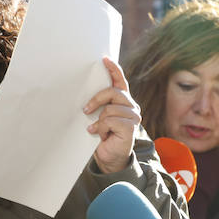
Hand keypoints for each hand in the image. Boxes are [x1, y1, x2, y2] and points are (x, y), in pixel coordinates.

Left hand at [85, 57, 141, 173]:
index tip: (104, 59)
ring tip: (98, 131)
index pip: (120, 81)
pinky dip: (102, 129)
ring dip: (99, 121)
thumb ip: (98, 104)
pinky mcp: (131, 127)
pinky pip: (111, 121)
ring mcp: (134, 117)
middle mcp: (131, 106)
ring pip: (109, 109)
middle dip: (96, 99)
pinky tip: (102, 136)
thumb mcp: (98, 117)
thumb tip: (85, 94)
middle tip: (85, 110)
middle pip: (113, 92)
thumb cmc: (103, 137)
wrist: (109, 158)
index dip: (113, 69)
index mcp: (123, 101)